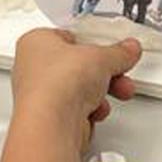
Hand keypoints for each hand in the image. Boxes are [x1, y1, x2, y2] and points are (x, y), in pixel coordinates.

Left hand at [10, 29, 140, 149]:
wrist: (52, 123)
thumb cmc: (57, 83)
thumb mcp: (101, 57)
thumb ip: (118, 52)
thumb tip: (128, 49)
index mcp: (35, 42)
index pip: (69, 37)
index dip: (93, 42)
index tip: (112, 47)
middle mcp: (33, 68)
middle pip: (77, 66)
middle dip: (104, 71)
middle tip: (120, 70)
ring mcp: (42, 96)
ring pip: (79, 89)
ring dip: (102, 91)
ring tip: (118, 90)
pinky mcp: (52, 118)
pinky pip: (77, 110)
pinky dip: (91, 110)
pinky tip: (97, 109)